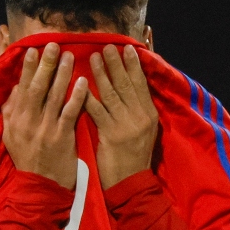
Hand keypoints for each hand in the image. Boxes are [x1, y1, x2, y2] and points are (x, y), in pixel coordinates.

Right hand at [2, 43, 89, 188]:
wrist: (41, 186)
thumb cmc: (27, 158)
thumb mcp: (11, 136)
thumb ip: (11, 111)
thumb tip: (16, 88)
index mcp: (16, 119)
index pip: (22, 88)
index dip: (27, 68)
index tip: (32, 50)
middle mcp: (29, 121)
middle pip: (38, 87)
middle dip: (45, 64)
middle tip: (53, 45)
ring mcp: (46, 129)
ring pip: (55, 96)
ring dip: (62, 74)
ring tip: (69, 56)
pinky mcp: (63, 137)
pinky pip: (70, 112)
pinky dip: (77, 96)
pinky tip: (84, 82)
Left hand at [86, 45, 159, 188]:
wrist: (131, 183)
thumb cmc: (134, 157)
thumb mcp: (144, 131)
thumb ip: (137, 111)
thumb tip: (130, 88)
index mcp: (150, 114)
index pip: (141, 85)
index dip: (133, 66)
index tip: (127, 49)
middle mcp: (140, 117)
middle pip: (126, 84)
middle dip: (116, 64)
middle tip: (107, 46)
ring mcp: (126, 125)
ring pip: (111, 94)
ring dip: (101, 74)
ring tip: (92, 57)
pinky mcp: (111, 134)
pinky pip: (97, 111)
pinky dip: (87, 96)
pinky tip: (79, 85)